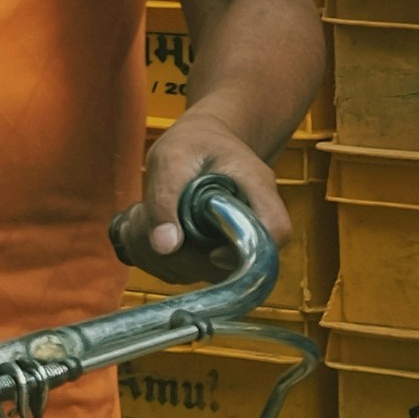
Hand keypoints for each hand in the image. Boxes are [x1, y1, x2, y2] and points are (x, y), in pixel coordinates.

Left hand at [113, 115, 290, 282]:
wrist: (202, 143)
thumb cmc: (192, 143)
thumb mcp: (171, 159)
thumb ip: (165, 199)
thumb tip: (165, 248)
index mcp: (256, 186)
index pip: (275, 231)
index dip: (246, 251)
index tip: (210, 251)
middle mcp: (253, 219)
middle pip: (234, 266)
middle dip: (181, 255)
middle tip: (146, 218)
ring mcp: (233, 242)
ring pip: (203, 275)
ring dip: (160, 256)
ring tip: (143, 216)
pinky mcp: (212, 256)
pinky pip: (184, 273)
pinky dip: (155, 258)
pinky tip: (145, 228)